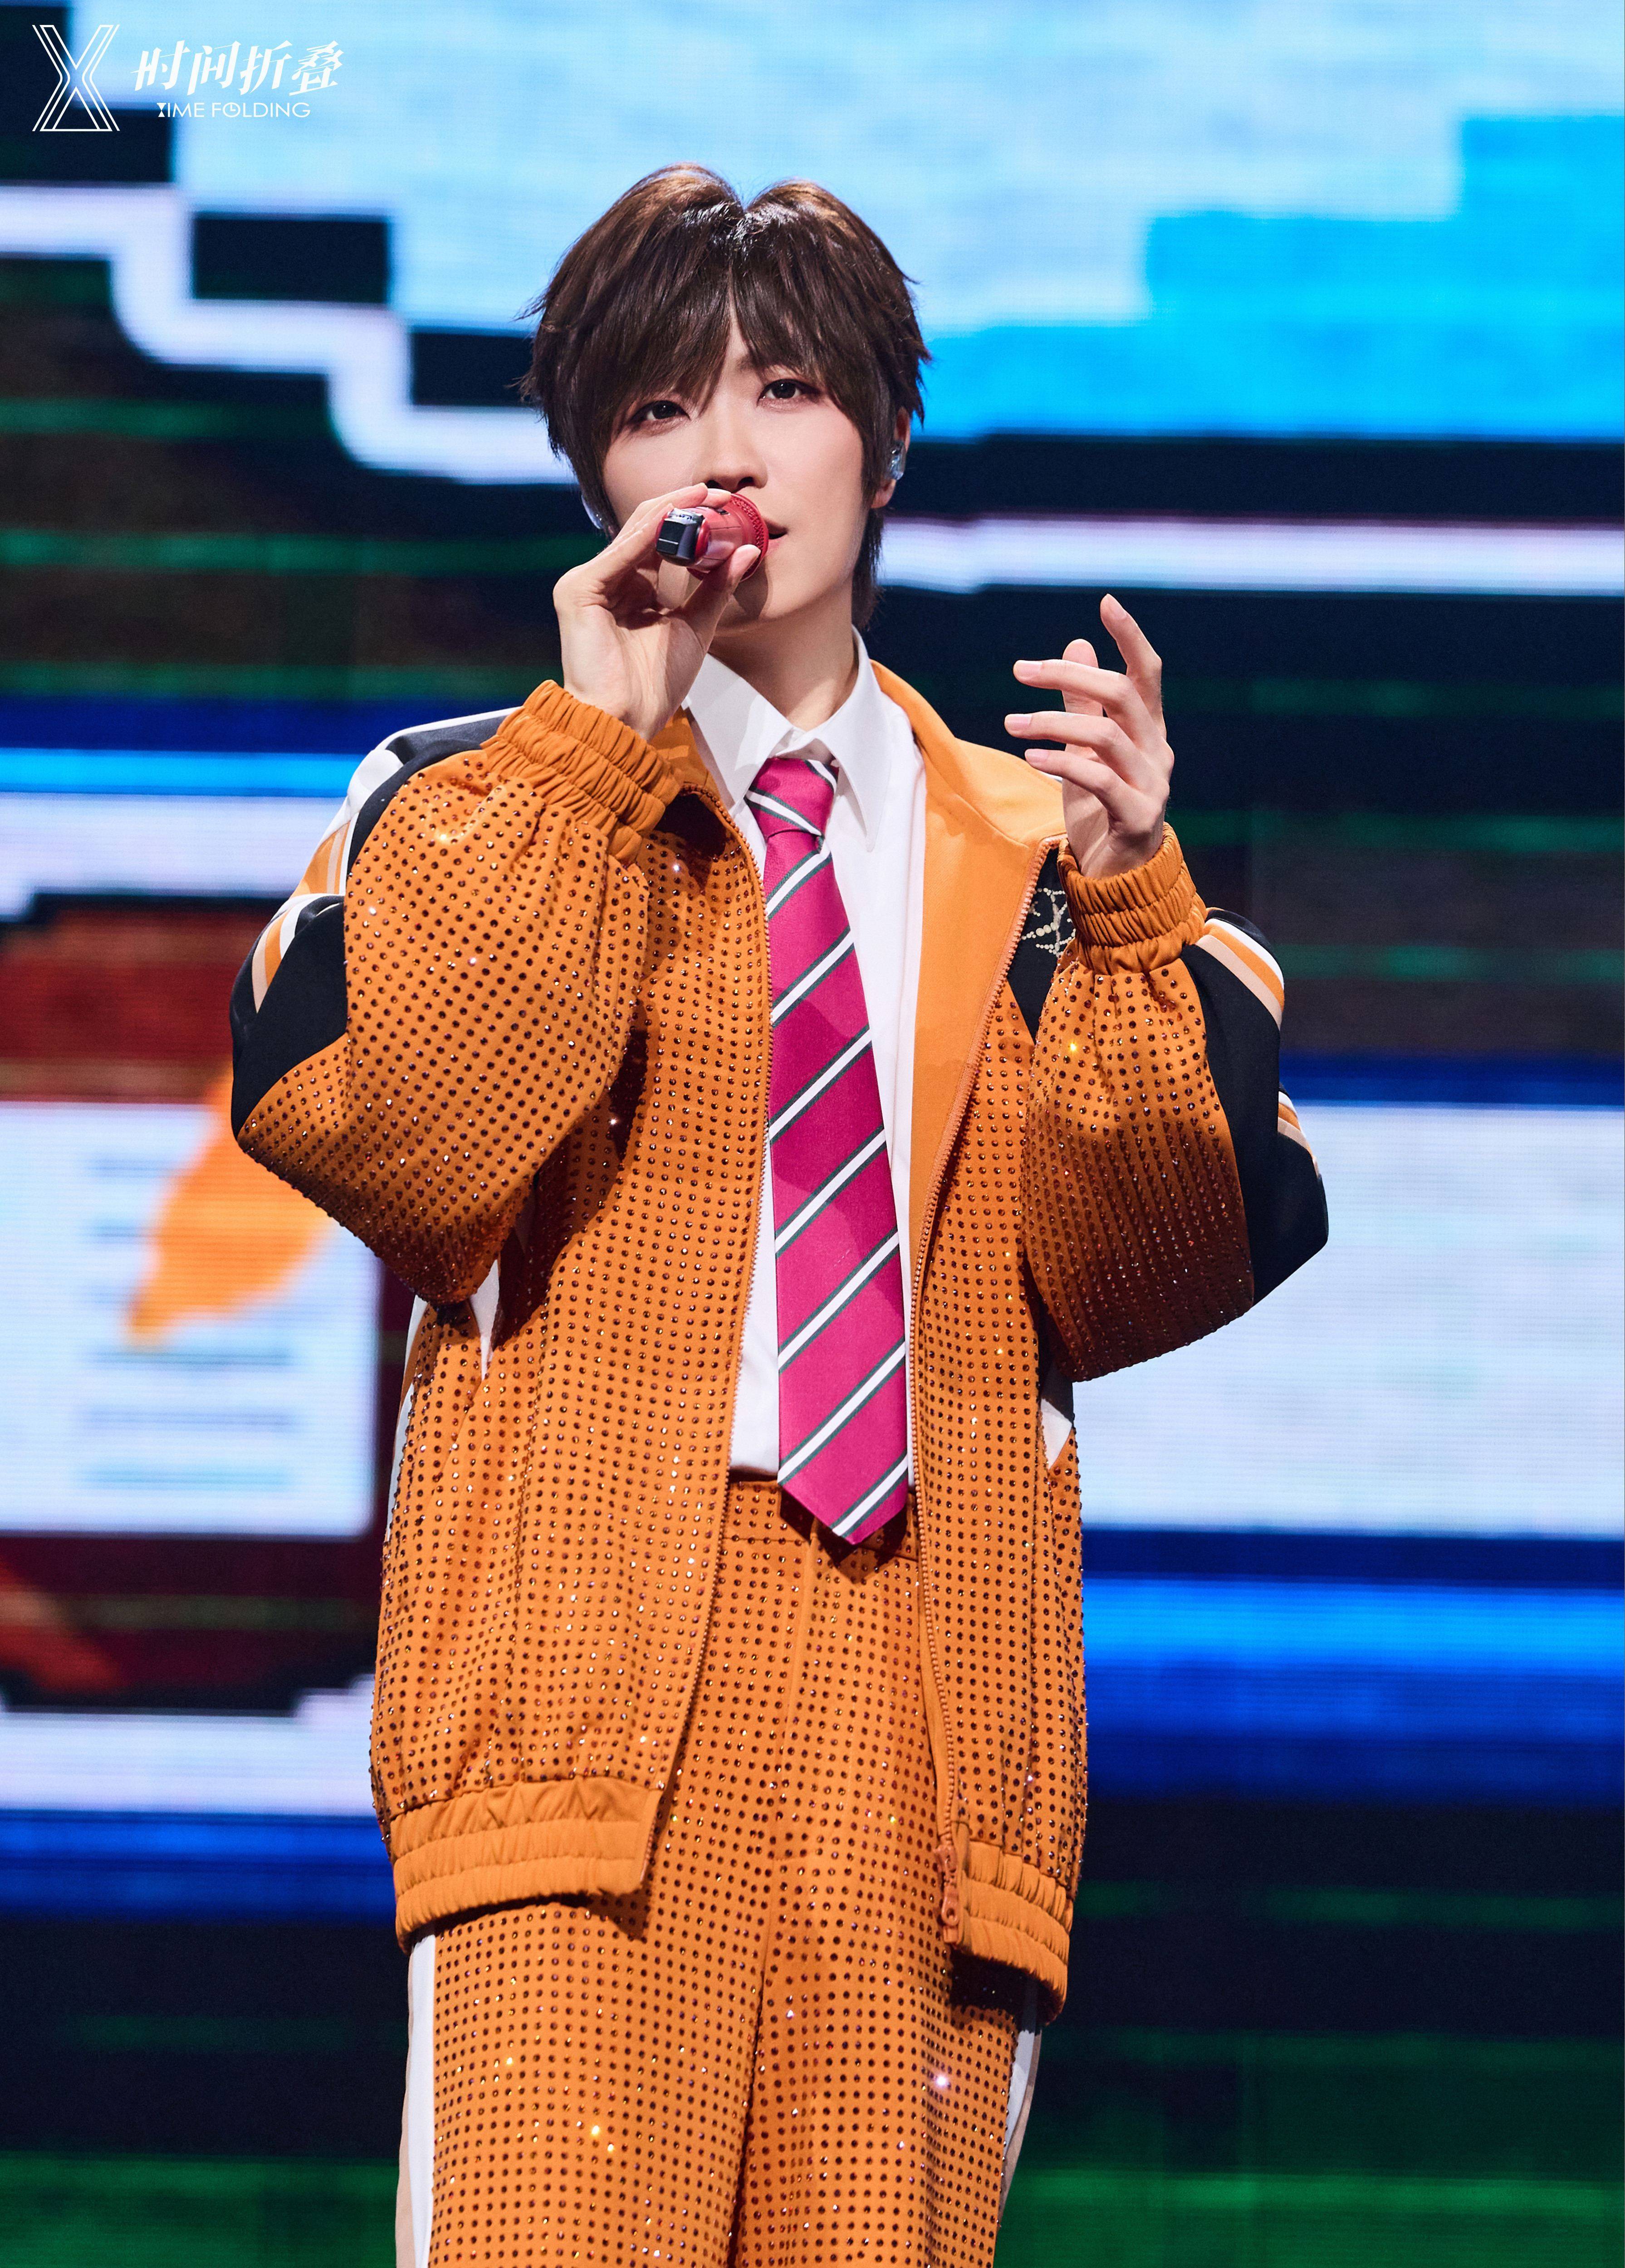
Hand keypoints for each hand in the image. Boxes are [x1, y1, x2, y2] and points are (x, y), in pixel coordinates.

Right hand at [554, 483, 762, 744]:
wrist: (625, 722)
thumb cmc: (654, 686)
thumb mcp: (696, 628)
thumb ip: (716, 588)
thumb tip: (748, 552)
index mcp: (632, 588)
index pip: (661, 539)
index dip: (693, 519)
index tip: (726, 506)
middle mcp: (609, 579)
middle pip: (647, 527)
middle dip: (685, 506)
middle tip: (720, 494)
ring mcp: (590, 583)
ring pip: (634, 532)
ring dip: (672, 512)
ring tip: (705, 499)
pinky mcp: (578, 591)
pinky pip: (619, 555)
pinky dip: (648, 535)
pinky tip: (675, 518)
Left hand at [1004, 595, 1171, 879]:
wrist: (1117, 877)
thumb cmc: (1101, 809)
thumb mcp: (1085, 751)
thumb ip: (1083, 704)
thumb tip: (1077, 646)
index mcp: (1149, 731)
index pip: (1147, 673)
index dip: (1130, 637)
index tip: (1106, 602)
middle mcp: (1158, 751)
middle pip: (1122, 694)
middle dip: (1069, 676)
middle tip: (1021, 671)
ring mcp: (1152, 784)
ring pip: (1106, 736)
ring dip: (1052, 723)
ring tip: (1011, 723)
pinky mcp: (1138, 816)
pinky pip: (1099, 780)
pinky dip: (1061, 763)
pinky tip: (1031, 757)